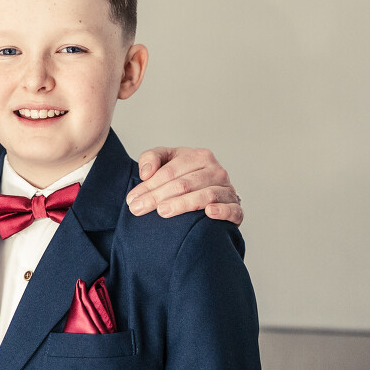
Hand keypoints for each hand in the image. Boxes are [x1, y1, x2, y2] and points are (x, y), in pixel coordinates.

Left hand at [127, 147, 242, 223]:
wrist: (212, 194)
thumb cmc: (184, 176)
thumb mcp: (166, 161)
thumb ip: (151, 159)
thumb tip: (145, 173)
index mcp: (199, 156)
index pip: (170, 171)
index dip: (149, 185)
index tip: (132, 199)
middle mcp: (216, 171)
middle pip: (184, 184)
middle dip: (158, 197)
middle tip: (138, 209)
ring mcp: (228, 189)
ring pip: (205, 195)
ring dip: (183, 204)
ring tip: (163, 212)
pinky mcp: (237, 209)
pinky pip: (232, 210)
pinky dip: (222, 210)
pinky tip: (209, 213)